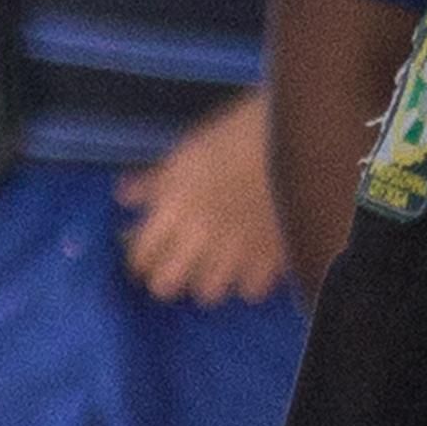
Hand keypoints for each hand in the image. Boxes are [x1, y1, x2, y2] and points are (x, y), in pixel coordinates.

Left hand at [118, 95, 296, 305]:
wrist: (300, 134)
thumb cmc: (241, 132)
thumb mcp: (190, 149)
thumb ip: (157, 179)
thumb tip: (126, 197)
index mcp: (173, 206)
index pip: (139, 253)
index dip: (137, 254)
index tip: (143, 249)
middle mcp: (198, 237)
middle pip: (165, 285)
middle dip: (166, 275)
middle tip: (176, 261)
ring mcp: (235, 253)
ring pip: (206, 293)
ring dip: (207, 280)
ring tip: (214, 263)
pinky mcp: (271, 260)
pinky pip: (249, 290)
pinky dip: (247, 281)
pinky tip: (249, 263)